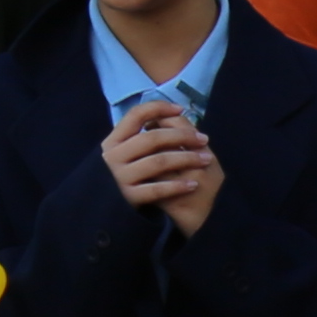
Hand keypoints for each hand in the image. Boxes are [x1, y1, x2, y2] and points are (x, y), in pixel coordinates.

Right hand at [104, 95, 222, 235]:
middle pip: (152, 138)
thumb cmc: (125, 173)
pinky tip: (193, 184)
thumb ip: (142, 134)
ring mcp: (120, 177)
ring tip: (205, 159)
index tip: (180, 109)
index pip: (136, 115)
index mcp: (113, 140)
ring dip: (186, 158)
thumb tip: (175, 112)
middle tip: (203, 139)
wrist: (110, 209)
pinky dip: (177, 186)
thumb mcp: (126, 151)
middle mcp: (114, 156)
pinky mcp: (129, 197)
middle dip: (182, 136)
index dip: (159, 108)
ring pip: (158, 162)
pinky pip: (157, 189)